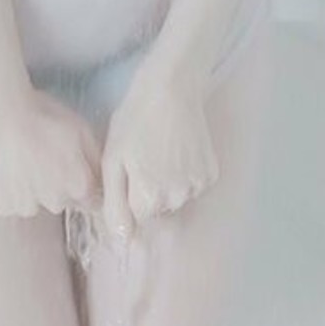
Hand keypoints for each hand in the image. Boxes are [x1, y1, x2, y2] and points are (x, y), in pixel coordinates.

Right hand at [0, 87, 103, 220]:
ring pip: (35, 203)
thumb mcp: (80, 127)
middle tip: (43, 156)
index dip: (82, 184)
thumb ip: (95, 158)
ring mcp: (28, 206)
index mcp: (79, 185)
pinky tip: (7, 168)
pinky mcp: (3, 205)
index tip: (70, 169)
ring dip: (32, 189)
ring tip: (21, 159)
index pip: (90, 200)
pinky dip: (10, 191)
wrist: (0, 114)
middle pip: (62, 201)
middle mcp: (56, 202)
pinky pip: (11, 203)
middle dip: (57, 184)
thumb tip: (101, 177)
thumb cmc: (42, 115)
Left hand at [99, 63, 218, 239]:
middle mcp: (177, 198)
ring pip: (175, 198)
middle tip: (143, 157)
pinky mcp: (211, 173)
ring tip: (160, 150)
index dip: (128, 193)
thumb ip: (114, 203)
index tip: (128, 168)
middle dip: (147, 191)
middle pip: (156, 210)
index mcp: (150, 198)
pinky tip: (178, 149)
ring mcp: (197, 186)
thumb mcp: (113, 159)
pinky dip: (185, 174)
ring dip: (166, 184)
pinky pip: (192, 186)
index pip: (135, 217)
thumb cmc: (135, 119)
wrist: (172, 86)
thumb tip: (122, 239)